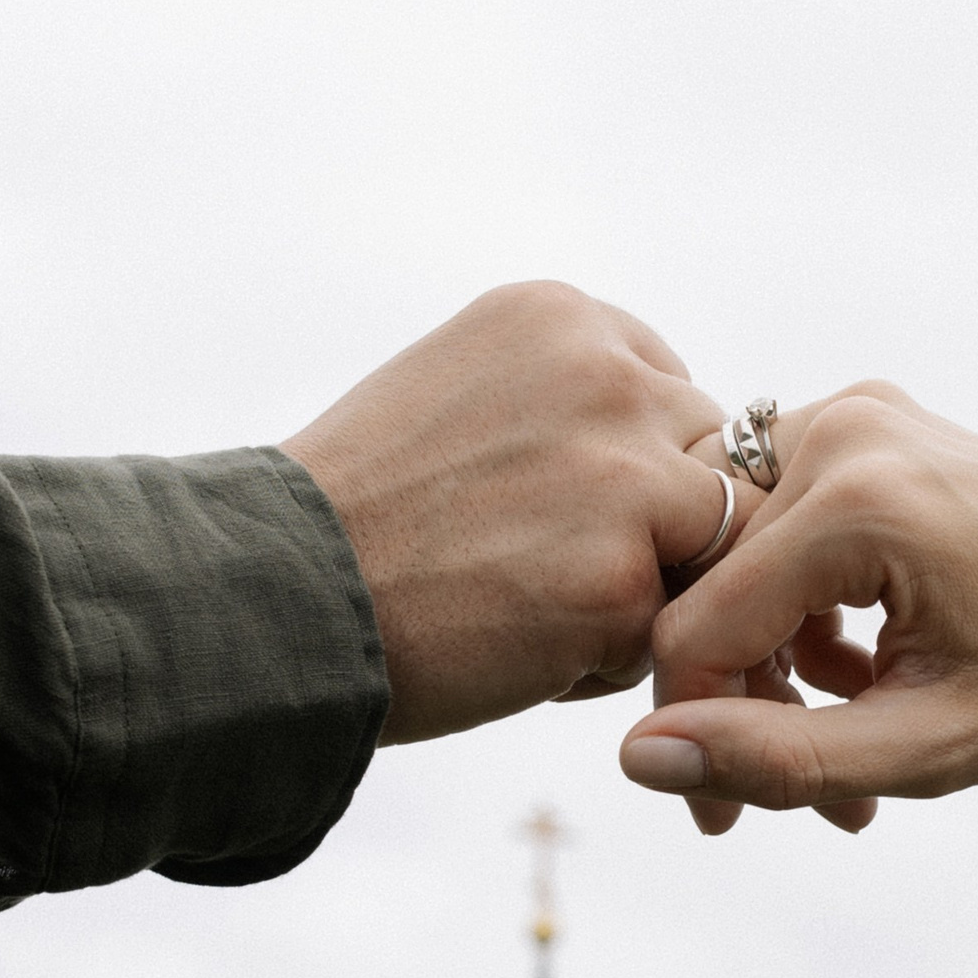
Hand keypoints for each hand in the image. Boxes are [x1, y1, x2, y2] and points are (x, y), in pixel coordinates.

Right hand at [282, 282, 733, 743]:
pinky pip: (663, 632)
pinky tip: (515, 652)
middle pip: (706, 461)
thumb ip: (561, 403)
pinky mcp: (623, 581)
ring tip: (532, 611)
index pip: (666, 391)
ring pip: (705, 546)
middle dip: (654, 528)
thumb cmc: (352, 518)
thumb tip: (656, 455)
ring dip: (641, 591)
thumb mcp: (458, 397)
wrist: (272, 597)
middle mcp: (606, 375)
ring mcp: (625, 477)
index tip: (553, 513)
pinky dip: (602, 660)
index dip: (629, 469)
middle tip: (540, 571)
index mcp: (560, 317)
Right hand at [619, 386, 977, 825]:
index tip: (724, 821)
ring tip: (842, 750)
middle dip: (737, 704)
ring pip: (735, 564)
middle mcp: (842, 432)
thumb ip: (781, 758)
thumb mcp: (934, 745)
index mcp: (859, 501)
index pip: (697, 628)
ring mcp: (853, 418)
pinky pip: (777, 531)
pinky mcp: (865, 428)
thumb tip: (637, 761)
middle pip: (708, 588)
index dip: (691, 736)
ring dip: (770, 666)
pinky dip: (801, 617)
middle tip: (787, 801)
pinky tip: (862, 681)